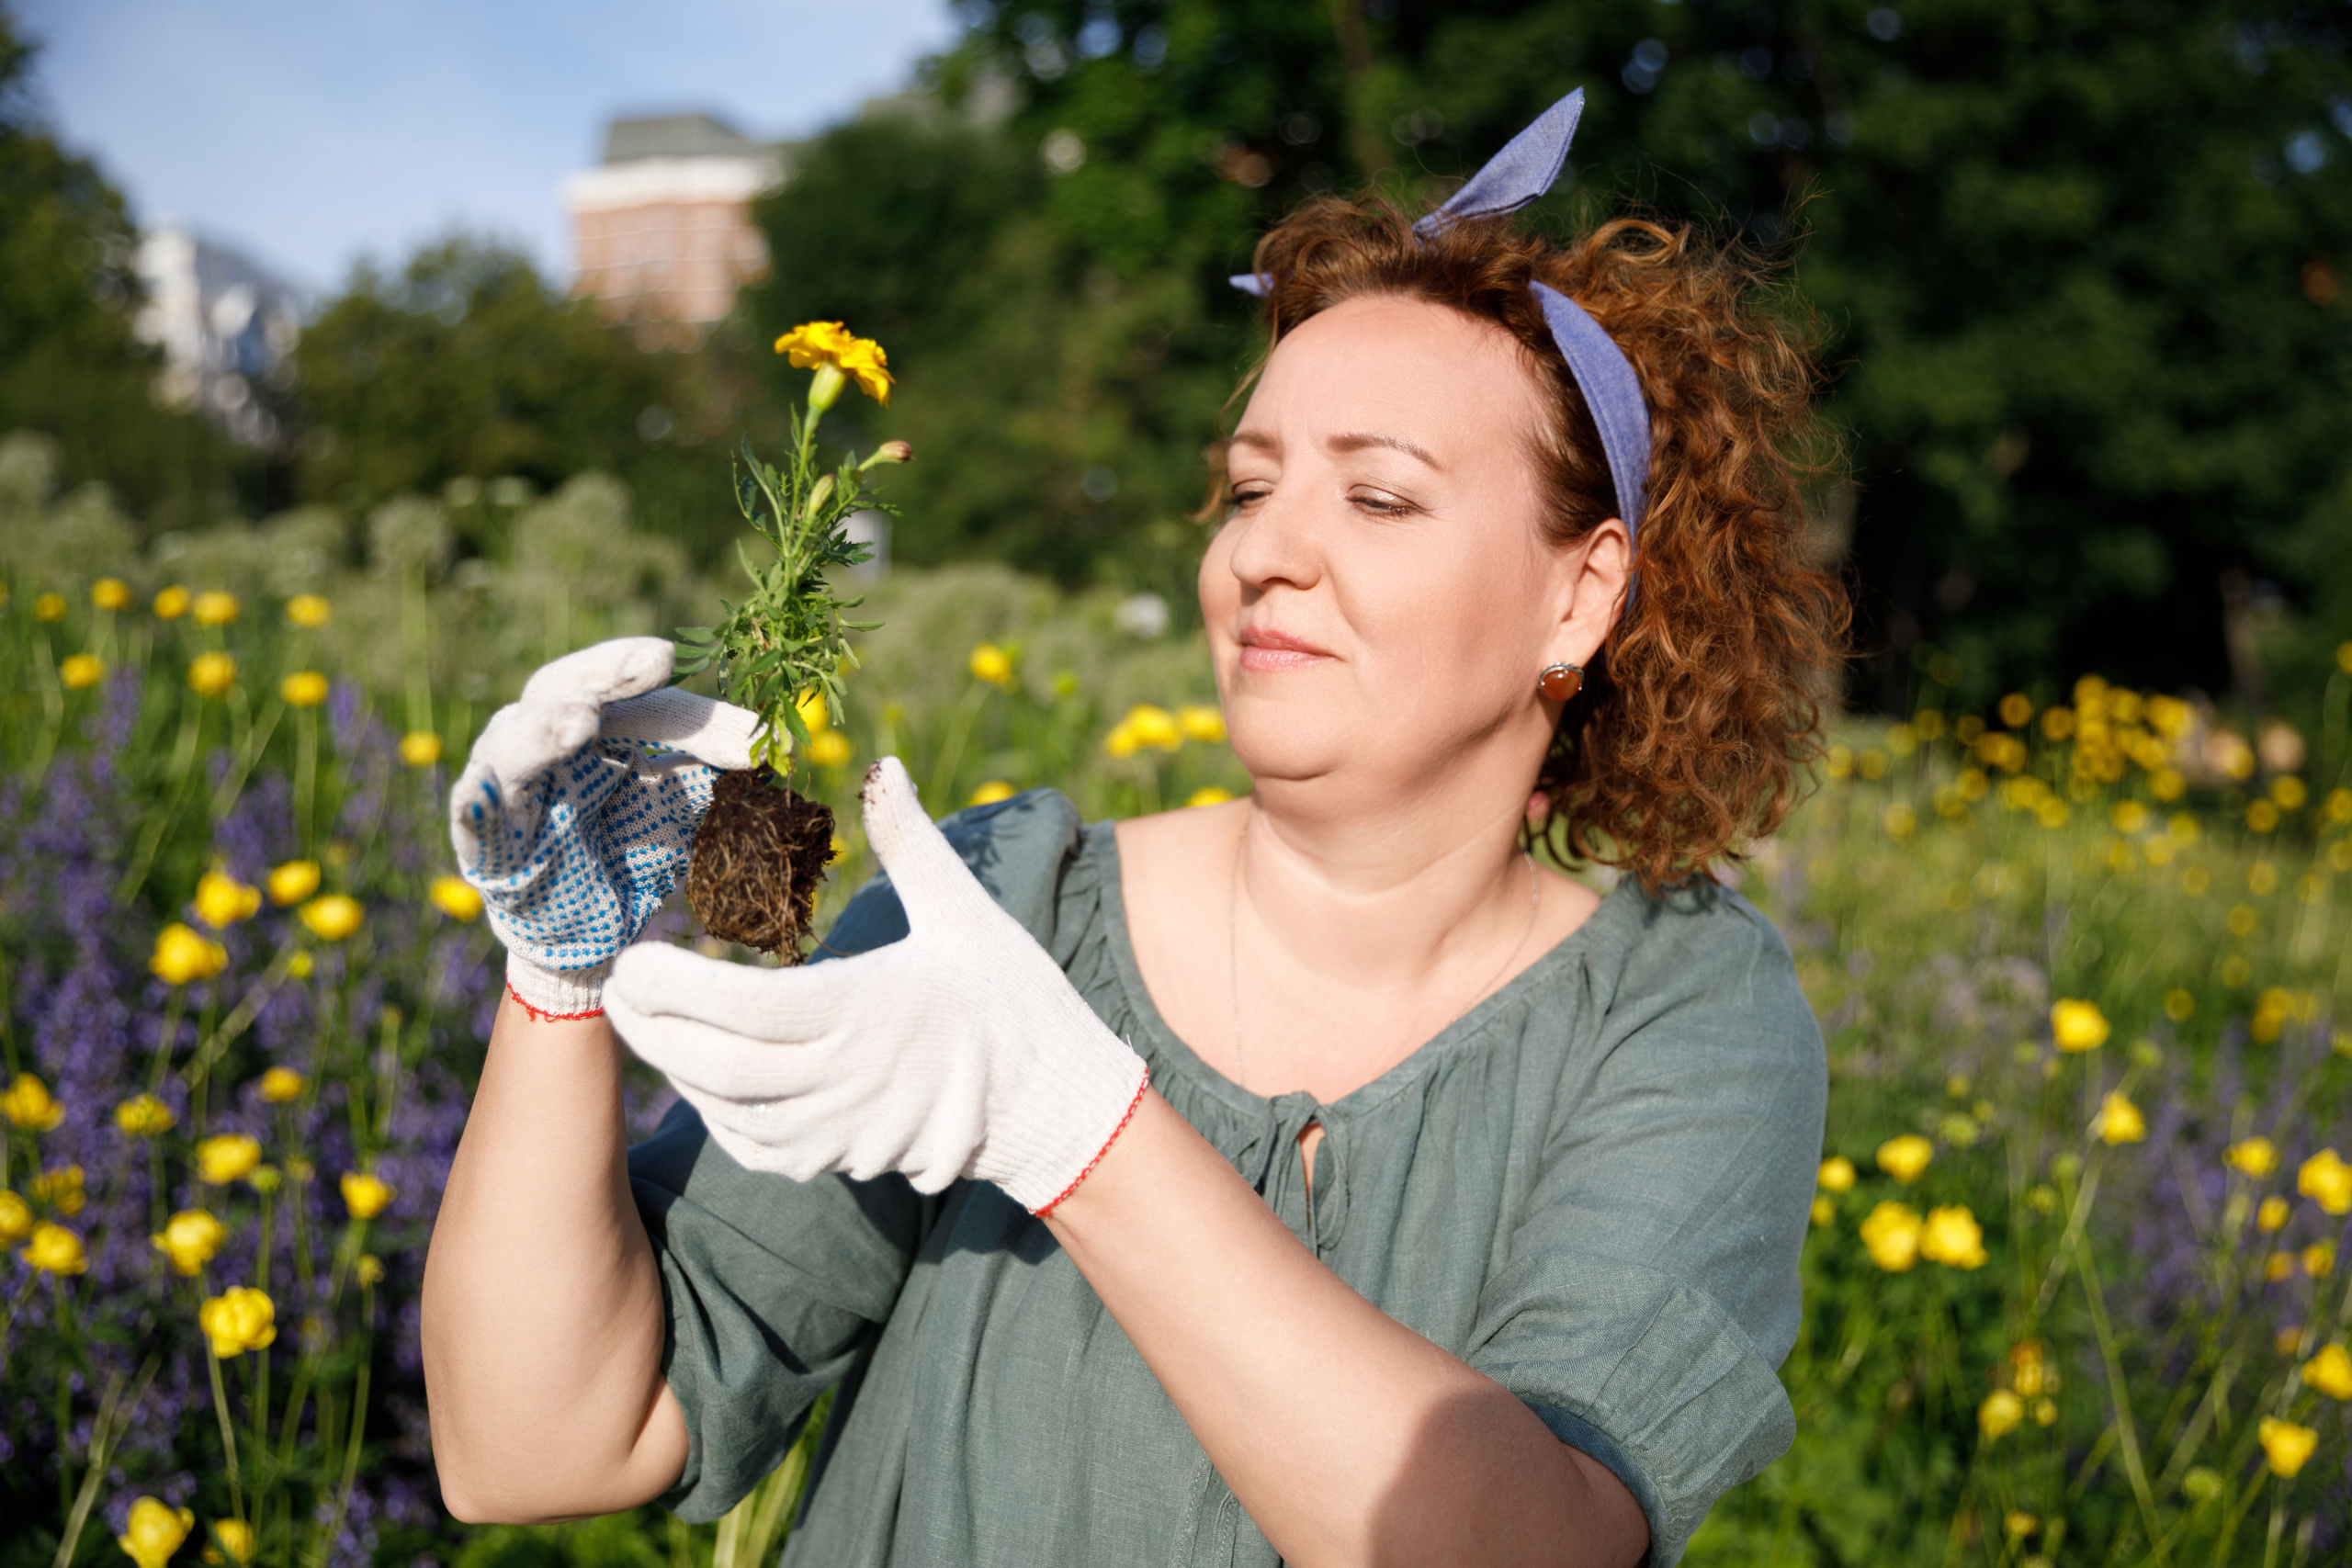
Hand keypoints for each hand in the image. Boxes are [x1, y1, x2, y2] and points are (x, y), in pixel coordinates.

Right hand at [450, 637, 760, 1017]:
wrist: (584, 930)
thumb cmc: (628, 849)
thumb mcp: (680, 803)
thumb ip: (713, 765)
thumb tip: (773, 744)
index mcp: (596, 721)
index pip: (640, 700)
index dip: (679, 700)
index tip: (712, 695)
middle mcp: (544, 734)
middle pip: (567, 685)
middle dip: (608, 672)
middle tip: (655, 660)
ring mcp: (505, 780)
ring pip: (516, 738)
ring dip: (547, 727)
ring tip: (582, 720)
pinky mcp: (478, 833)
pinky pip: (473, 809)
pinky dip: (482, 798)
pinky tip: (493, 791)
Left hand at [604, 758, 1150, 1213]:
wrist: (1056, 1104)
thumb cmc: (1015, 1000)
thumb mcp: (967, 913)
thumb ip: (911, 842)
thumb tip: (882, 766)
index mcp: (868, 1011)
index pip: (748, 1009)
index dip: (678, 988)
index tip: (631, 957)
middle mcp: (846, 1081)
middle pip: (715, 1067)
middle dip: (651, 1029)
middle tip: (614, 986)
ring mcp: (840, 1131)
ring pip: (725, 1111)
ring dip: (673, 1068)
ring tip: (642, 1019)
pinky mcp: (840, 1162)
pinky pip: (754, 1147)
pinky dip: (713, 1112)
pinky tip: (695, 1074)